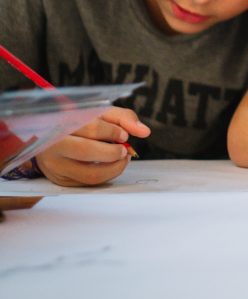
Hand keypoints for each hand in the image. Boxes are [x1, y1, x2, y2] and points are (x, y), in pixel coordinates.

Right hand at [35, 107, 150, 186]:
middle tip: (124, 150)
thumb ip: (124, 118)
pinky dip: (105, 176)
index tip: (123, 135)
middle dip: (112, 152)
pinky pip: (88, 184)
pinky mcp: (60, 181)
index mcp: (63, 121)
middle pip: (87, 151)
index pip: (91, 128)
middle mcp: (54, 144)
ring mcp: (55, 165)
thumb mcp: (100, 114)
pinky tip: (110, 166)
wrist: (51, 137)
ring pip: (89, 174)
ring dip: (113, 168)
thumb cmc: (81, 123)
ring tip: (121, 159)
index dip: (112, 132)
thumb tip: (145, 131)